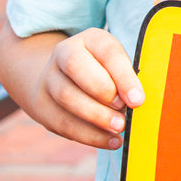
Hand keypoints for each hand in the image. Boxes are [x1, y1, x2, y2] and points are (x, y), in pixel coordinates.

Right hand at [34, 28, 144, 149]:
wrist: (64, 79)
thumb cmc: (105, 73)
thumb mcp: (119, 66)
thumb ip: (127, 79)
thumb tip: (137, 103)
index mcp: (89, 39)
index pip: (107, 51)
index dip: (123, 76)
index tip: (138, 100)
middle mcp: (63, 53)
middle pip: (75, 66)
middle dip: (103, 92)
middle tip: (124, 111)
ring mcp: (48, 79)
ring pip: (66, 96)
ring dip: (96, 116)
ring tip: (119, 128)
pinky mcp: (41, 105)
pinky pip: (62, 123)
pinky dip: (89, 135)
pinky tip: (111, 141)